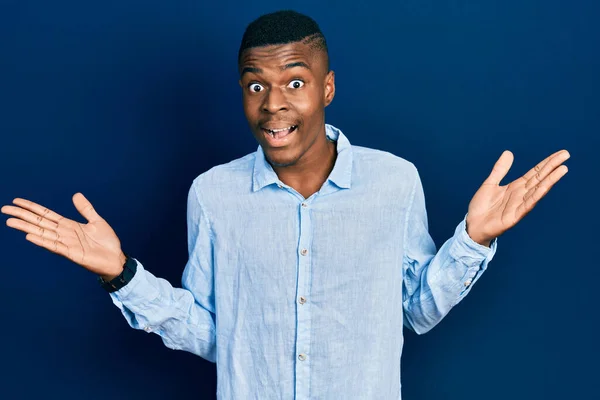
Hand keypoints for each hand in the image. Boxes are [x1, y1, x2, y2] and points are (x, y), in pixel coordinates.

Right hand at [1, 193, 125, 279]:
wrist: (116, 259)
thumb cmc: (107, 243)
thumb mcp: (97, 221)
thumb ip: (86, 209)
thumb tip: (76, 194)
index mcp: (69, 225)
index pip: (46, 214)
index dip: (32, 208)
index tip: (16, 202)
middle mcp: (64, 234)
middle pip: (39, 222)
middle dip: (22, 216)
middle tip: (4, 209)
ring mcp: (66, 243)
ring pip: (42, 233)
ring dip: (26, 227)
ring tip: (10, 222)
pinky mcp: (71, 253)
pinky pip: (54, 246)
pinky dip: (42, 241)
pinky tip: (29, 236)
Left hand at [465, 149, 569, 245]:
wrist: (472, 225)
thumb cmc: (481, 207)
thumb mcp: (489, 184)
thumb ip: (499, 170)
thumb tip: (508, 152)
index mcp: (516, 187)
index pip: (535, 172)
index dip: (547, 163)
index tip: (560, 154)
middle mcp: (521, 194)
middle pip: (540, 178)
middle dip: (552, 167)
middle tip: (566, 155)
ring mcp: (519, 205)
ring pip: (538, 190)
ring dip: (550, 180)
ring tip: (563, 169)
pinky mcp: (515, 216)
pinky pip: (528, 204)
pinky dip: (537, 195)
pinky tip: (546, 186)